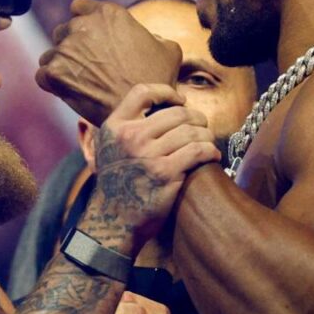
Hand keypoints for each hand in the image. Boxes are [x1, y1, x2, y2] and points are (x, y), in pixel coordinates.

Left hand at [36, 0, 181, 125]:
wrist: (141, 112)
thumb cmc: (157, 81)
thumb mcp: (168, 49)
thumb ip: (151, 35)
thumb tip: (147, 38)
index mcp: (108, 13)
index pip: (80, 6)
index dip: (84, 22)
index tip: (90, 37)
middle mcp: (82, 26)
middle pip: (64, 30)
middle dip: (72, 45)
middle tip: (87, 66)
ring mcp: (66, 49)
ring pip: (51, 53)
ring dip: (61, 64)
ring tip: (79, 82)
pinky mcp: (54, 73)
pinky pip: (42, 75)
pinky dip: (52, 83)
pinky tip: (68, 92)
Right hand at [78, 84, 218, 255]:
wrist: (113, 222)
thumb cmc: (113, 185)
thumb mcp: (101, 151)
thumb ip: (112, 129)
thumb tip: (122, 109)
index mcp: (115, 127)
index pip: (143, 92)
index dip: (166, 92)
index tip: (179, 100)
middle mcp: (131, 137)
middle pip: (175, 112)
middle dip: (195, 117)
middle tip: (201, 125)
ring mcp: (149, 155)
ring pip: (191, 131)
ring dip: (205, 135)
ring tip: (207, 141)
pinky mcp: (166, 173)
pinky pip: (198, 151)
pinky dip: (210, 151)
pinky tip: (212, 156)